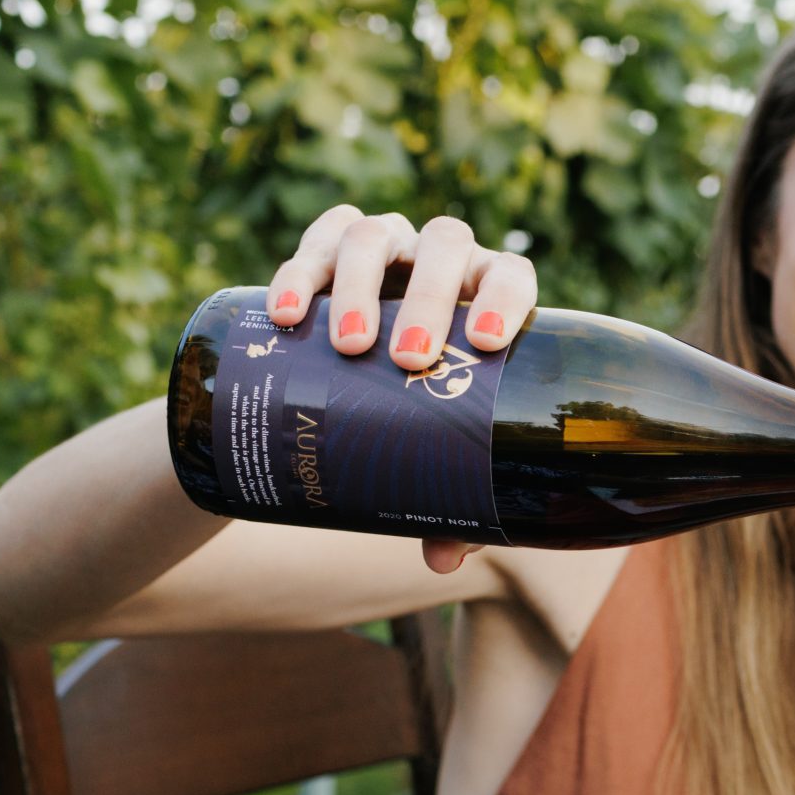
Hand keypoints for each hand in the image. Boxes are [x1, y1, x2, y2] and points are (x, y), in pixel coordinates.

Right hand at [266, 206, 538, 571]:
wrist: (348, 375)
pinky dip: (299, 271)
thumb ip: (446, 499)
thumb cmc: (415, 414)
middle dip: (428, 298)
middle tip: (408, 360)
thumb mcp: (433, 449)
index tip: (486, 344)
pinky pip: (316, 240)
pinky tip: (284, 314)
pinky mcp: (327, 246)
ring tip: (347, 346)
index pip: (510, 275)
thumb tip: (443, 560)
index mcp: (486, 296)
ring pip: (375, 234)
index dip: (505, 298)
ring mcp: (386, 245)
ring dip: (360, 283)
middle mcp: (441, 260)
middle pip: (444, 247)